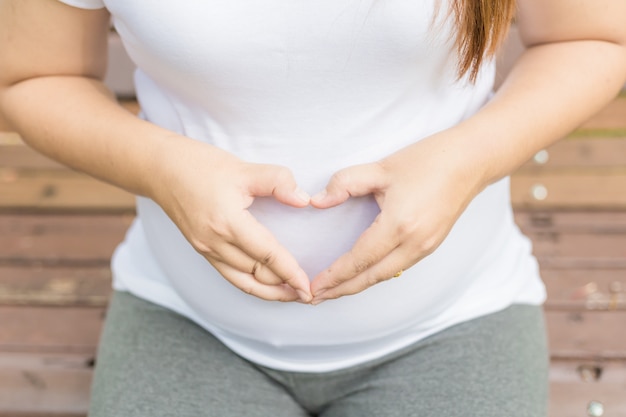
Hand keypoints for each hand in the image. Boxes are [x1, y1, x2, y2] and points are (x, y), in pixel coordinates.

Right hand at [151, 137, 312, 302]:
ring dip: (268, 292)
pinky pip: (229, 275)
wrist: (160, 168)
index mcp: (227, 223)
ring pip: (242, 281)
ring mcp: (206, 249)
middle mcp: (215, 243)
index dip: (291, 272)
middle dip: (284, 288)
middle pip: (256, 275)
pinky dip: (250, 284)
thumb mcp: (243, 168)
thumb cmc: (200, 165)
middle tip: (308, 294)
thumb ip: (277, 181)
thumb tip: (304, 199)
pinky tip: (265, 284)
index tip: (308, 287)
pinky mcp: (202, 249)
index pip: (267, 255)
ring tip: (290, 296)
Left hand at [309, 134, 484, 303]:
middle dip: (342, 290)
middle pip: (371, 277)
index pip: (359, 260)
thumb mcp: (381, 167)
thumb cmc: (428, 160)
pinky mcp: (431, 245)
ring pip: (385, 275)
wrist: (471, 161)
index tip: (313, 287)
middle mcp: (414, 243)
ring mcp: (425, 247)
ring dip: (358, 286)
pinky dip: (376, 275)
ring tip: (334, 291)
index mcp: (399, 225)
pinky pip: (398, 267)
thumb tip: (317, 201)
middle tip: (315, 298)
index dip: (334, 276)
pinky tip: (362, 275)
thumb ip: (345, 183)